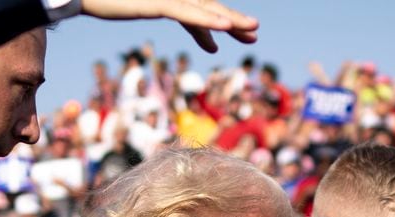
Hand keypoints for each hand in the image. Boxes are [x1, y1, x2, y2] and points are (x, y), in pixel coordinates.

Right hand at [79, 0, 258, 51]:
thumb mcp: (141, 8)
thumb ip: (161, 14)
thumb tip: (182, 34)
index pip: (202, 8)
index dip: (223, 20)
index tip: (241, 35)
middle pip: (209, 6)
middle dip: (233, 20)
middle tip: (253, 34)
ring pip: (204, 8)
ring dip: (230, 19)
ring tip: (252, 29)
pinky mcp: (157, 2)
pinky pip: (188, 12)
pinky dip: (208, 20)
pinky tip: (225, 28)